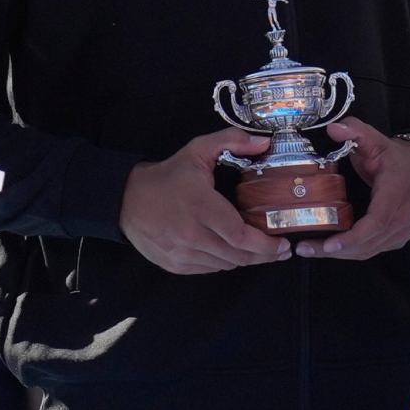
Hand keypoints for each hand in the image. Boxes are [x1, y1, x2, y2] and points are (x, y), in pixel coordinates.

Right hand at [121, 129, 289, 273]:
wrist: (125, 199)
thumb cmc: (166, 176)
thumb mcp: (198, 150)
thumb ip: (232, 141)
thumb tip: (264, 143)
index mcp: (202, 208)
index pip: (242, 237)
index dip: (266, 245)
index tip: (284, 244)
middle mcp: (192, 236)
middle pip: (238, 256)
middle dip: (264, 256)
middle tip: (280, 250)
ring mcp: (182, 254)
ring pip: (225, 264)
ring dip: (244, 259)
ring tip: (258, 250)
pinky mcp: (174, 265)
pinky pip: (209, 269)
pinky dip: (224, 262)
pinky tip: (231, 251)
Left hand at [302, 117, 409, 258]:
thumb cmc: (395, 157)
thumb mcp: (376, 140)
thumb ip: (356, 131)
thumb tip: (333, 129)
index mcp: (396, 192)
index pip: (377, 221)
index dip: (353, 237)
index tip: (330, 244)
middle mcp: (404, 217)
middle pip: (368, 243)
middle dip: (335, 250)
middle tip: (305, 249)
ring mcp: (403, 231)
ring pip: (370, 251)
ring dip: (340, 254)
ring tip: (311, 250)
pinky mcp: (399, 238)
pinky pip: (374, 250)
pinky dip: (351, 252)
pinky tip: (331, 248)